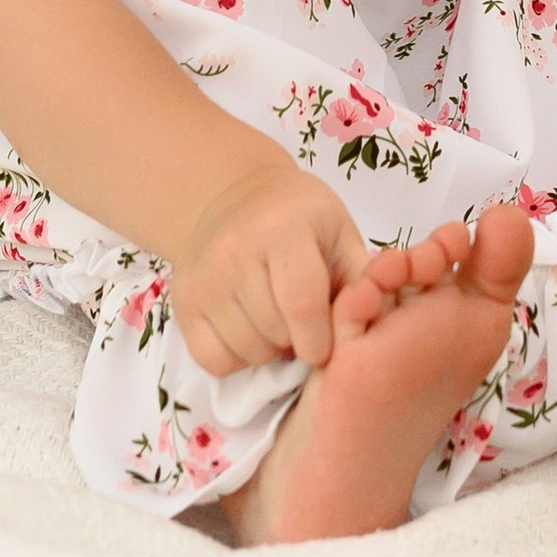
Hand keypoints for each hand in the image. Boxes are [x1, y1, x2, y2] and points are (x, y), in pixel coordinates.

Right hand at [170, 154, 368, 376]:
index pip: (302, 305)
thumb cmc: (302, 218)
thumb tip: (374, 322)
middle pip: (275, 332)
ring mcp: (203, 277)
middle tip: (304, 324)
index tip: (327, 348)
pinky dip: (237, 359)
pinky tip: (250, 330)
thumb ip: (361, 278)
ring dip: (269, 349)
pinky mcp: (182, 301)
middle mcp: (235, 251)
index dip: (320, 340)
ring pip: (246, 350)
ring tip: (277, 321)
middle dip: (298, 341)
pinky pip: (213, 360)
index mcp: (283, 229)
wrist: (235, 196)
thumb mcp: (340, 232)